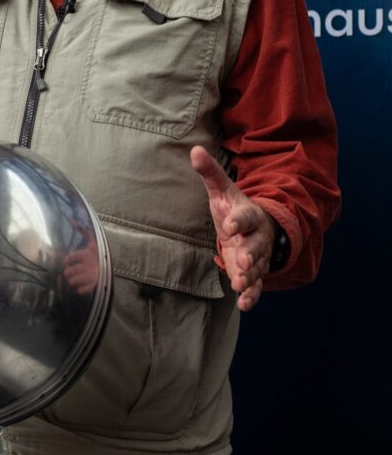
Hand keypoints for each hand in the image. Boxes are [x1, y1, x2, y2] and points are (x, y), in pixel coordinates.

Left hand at [190, 145, 276, 311]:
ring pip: (257, 268)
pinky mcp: (255, 273)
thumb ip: (210, 173)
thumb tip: (194, 150)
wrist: (260, 227)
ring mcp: (258, 257)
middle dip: (250, 255)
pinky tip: (243, 303)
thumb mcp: (222, 190)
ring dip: (249, 277)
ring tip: (239, 285)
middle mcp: (257, 236)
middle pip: (256, 246)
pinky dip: (251, 295)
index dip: (238, 221)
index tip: (229, 226)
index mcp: (249, 214)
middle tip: (243, 263)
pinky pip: (256, 286)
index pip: (245, 216)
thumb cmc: (235, 209)